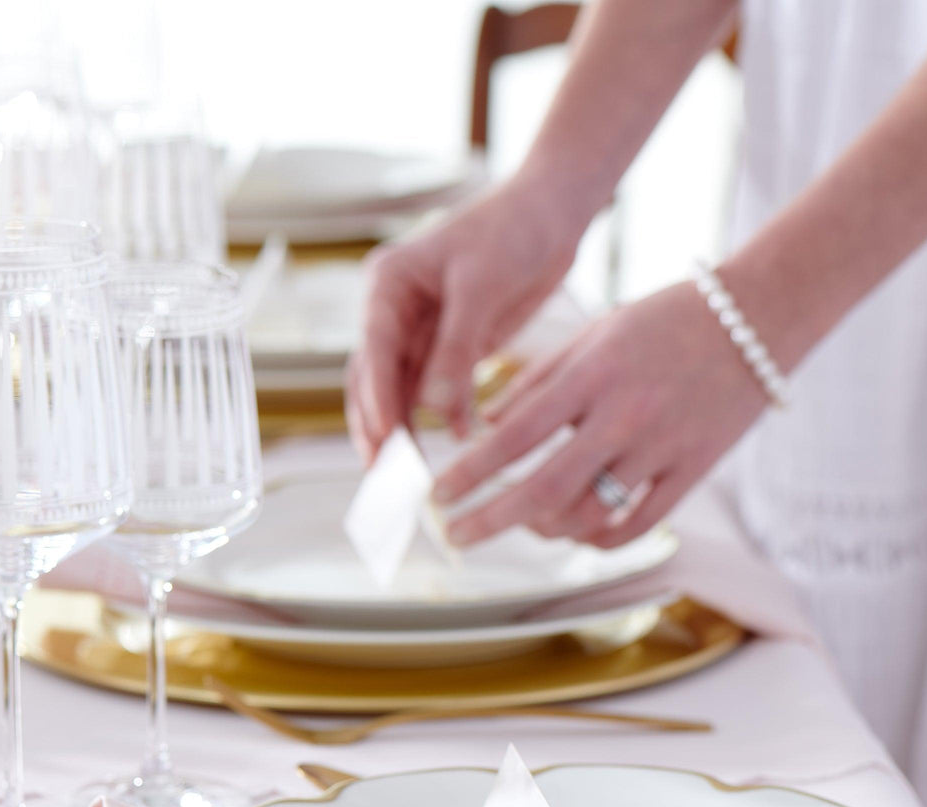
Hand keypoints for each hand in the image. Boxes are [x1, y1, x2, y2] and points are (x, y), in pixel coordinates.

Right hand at [347, 171, 581, 460]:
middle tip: (386, 474)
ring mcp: (420, 331)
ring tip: (413, 472)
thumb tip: (432, 410)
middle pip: (374, 380)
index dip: (377, 399)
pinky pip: (437, 391)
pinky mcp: (450, 347)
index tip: (386, 440)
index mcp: (387, 284)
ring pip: (401, 392)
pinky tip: (461, 438)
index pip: (373, 351)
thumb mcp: (482, 286)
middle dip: (379, 427)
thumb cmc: (514, 229)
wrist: (553, 211)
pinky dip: (446, 416)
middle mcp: (394, 310)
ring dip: (407, 430)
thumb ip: (456, 349)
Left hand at [432, 281, 769, 548]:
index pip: (513, 436)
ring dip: (541, 530)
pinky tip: (573, 534)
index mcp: (592, 374)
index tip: (435, 494)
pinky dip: (596, 540)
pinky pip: (636, 526)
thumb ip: (538, 380)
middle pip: (542, 489)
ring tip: (518, 523)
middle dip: (488, 519)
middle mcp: (624, 415)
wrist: (759, 318)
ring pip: (587, 516)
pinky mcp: (692, 471)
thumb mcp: (594, 333)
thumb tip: (485, 426)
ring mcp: (661, 448)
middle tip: (453, 536)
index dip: (468, 472)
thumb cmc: (664, 320)